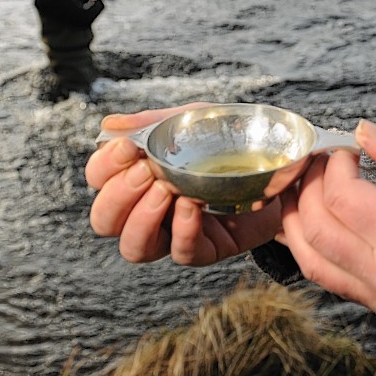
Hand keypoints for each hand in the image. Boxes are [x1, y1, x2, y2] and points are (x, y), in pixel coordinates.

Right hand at [86, 103, 281, 264]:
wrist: (277, 163)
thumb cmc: (225, 142)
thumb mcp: (190, 122)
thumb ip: (152, 123)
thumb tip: (110, 125)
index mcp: (136, 177)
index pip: (98, 180)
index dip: (104, 167)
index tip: (128, 147)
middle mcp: (146, 211)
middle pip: (104, 221)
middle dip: (118, 196)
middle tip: (146, 171)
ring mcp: (173, 234)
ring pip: (134, 248)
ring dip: (142, 219)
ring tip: (165, 191)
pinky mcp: (205, 249)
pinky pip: (182, 252)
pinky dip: (182, 230)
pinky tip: (191, 207)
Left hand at [279, 121, 375, 344]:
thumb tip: (362, 130)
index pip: (339, 197)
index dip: (333, 167)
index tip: (347, 152)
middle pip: (313, 225)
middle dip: (308, 186)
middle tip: (322, 164)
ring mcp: (374, 294)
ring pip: (307, 256)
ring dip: (296, 218)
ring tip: (304, 188)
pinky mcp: (372, 304)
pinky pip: (323, 275)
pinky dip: (307, 245)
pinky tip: (312, 220)